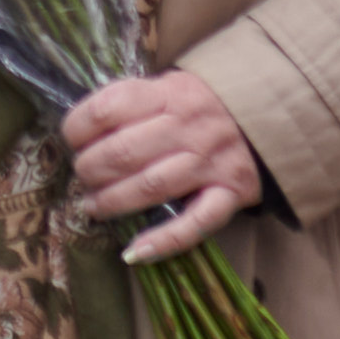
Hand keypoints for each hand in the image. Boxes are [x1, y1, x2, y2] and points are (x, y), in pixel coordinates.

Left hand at [61, 69, 261, 262]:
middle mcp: (189, 126)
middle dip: (89, 170)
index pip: (108, 108)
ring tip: (94, 207)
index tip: (72, 141)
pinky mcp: (231, 194)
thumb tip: (79, 132)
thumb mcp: (168, 86)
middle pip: (123, 152)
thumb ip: (131, 103)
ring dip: (112, 202)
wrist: (267, 114)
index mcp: (168, 94)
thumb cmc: (201, 105)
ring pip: (150, 187)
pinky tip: (135, 251)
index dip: (77, 128)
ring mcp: (211, 162)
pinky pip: (194, 224)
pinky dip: (163, 242)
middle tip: (83, 177)